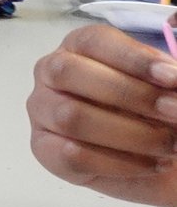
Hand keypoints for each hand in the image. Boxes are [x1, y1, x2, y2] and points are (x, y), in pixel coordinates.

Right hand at [27, 25, 176, 206]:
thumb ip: (168, 79)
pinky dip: (120, 163)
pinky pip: (73, 156)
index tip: (174, 77)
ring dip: (130, 133)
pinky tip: (154, 165)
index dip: (134, 58)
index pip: (95, 41)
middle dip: (131, 94)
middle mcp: (51, 73)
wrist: (154, 152)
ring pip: (70, 117)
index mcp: (79, 46)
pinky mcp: (44, 149)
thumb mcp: (164, 86)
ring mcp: (42, 111)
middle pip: (70, 73)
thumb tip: (175, 81)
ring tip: (171, 144)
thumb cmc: (153, 108)